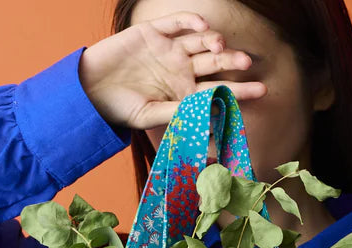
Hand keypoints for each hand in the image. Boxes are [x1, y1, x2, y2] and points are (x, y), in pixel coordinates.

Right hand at [78, 10, 267, 132]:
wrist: (90, 91)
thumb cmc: (121, 110)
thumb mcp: (153, 116)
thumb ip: (181, 114)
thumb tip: (211, 122)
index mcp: (184, 93)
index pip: (218, 90)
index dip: (240, 90)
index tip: (261, 91)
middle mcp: (181, 70)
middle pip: (215, 64)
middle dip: (232, 62)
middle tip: (247, 63)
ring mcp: (169, 50)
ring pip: (199, 42)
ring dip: (214, 42)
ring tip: (220, 48)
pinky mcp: (153, 32)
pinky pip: (177, 23)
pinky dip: (191, 22)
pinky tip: (203, 27)